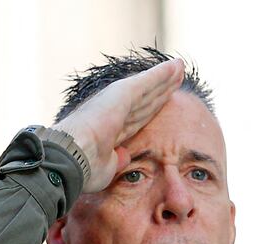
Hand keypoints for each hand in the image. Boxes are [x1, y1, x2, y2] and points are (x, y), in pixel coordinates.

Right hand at [54, 59, 184, 192]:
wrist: (72, 159)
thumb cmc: (84, 169)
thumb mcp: (107, 167)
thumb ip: (118, 159)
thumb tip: (124, 155)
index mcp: (111, 130)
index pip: (137, 117)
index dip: (152, 108)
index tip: (165, 100)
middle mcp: (114, 112)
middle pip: (145, 99)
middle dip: (161, 89)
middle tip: (177, 76)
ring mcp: (116, 102)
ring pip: (148, 88)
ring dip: (165, 77)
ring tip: (180, 67)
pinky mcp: (121, 94)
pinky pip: (147, 81)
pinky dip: (162, 73)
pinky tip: (176, 65)